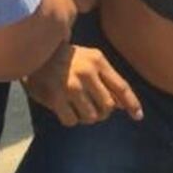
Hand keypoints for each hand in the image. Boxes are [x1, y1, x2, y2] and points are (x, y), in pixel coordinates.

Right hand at [22, 43, 143, 126]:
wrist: (34, 52)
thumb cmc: (67, 59)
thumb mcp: (90, 61)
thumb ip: (107, 80)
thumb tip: (122, 105)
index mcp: (98, 61)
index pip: (121, 86)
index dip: (132, 103)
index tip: (138, 116)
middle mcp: (87, 72)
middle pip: (108, 106)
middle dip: (104, 112)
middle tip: (96, 110)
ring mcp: (71, 85)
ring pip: (91, 116)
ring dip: (87, 117)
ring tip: (79, 108)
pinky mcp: (55, 97)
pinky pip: (72, 121)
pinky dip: (72, 120)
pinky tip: (66, 110)